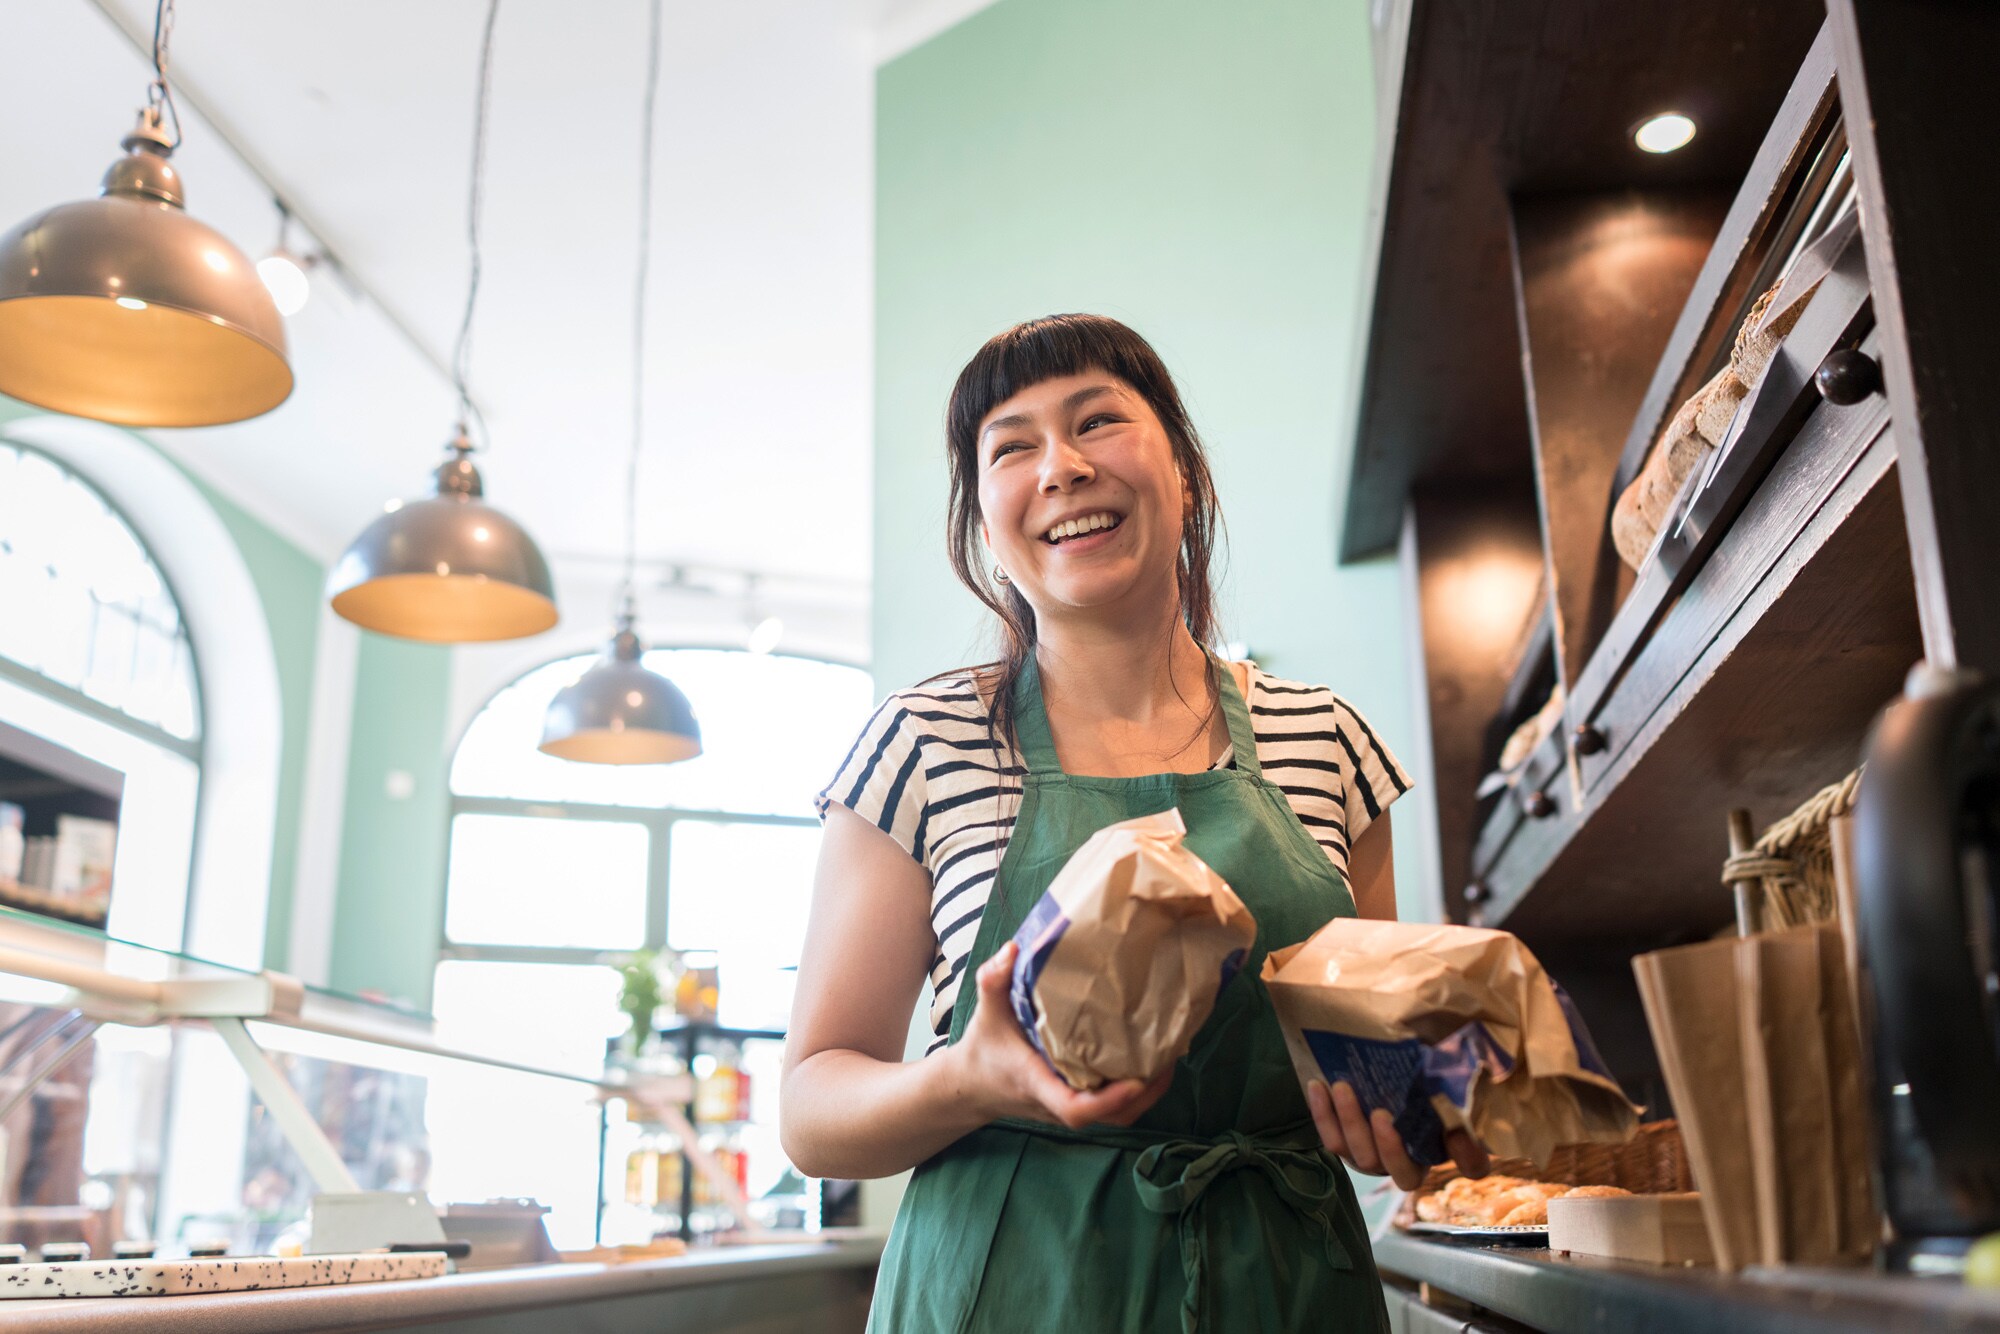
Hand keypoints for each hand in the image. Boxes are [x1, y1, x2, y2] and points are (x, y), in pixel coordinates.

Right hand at [951, 942, 1174, 1130]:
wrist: (973, 1086)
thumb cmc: (984, 1048)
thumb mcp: (986, 1012)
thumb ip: (994, 981)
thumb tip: (1014, 949)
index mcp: (1038, 1084)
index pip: (1076, 1109)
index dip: (1109, 1100)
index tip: (1136, 1080)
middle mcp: (1059, 1103)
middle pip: (1112, 1117)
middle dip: (1147, 1093)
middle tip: (1171, 1054)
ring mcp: (1071, 1107)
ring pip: (1119, 1117)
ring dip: (1149, 1093)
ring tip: (1170, 1055)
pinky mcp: (1078, 1103)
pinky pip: (1115, 1109)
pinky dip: (1138, 1092)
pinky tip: (1152, 1060)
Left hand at [1306, 1078, 1489, 1190]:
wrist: (1377, 1079)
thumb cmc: (1418, 1080)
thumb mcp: (1440, 1082)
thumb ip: (1456, 1093)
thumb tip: (1466, 1105)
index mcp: (1444, 1148)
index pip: (1471, 1166)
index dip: (1469, 1156)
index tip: (1459, 1133)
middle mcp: (1409, 1164)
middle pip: (1398, 1167)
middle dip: (1388, 1144)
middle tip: (1381, 1113)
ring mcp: (1373, 1159)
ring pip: (1358, 1155)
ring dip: (1349, 1122)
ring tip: (1342, 1087)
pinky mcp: (1346, 1148)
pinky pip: (1331, 1140)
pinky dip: (1322, 1115)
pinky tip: (1317, 1086)